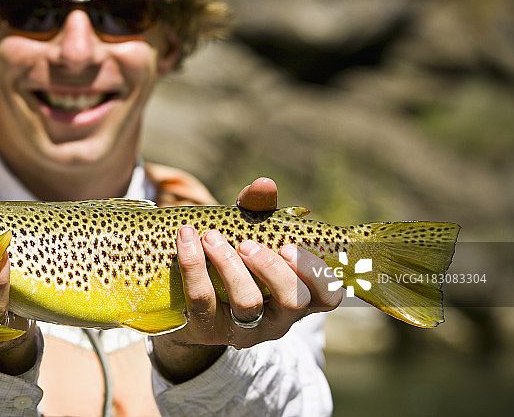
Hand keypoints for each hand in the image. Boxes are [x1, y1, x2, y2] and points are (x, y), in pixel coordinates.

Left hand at [151, 177, 342, 381]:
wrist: (186, 302)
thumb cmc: (232, 262)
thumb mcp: (250, 235)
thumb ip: (259, 210)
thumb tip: (265, 184)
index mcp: (298, 297)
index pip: (328, 297)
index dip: (317, 274)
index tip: (289, 247)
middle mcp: (277, 319)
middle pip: (293, 302)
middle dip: (273, 268)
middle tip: (247, 244)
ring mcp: (244, 329)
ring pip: (247, 302)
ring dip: (229, 265)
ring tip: (211, 238)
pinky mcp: (207, 329)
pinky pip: (201, 299)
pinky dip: (193, 264)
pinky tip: (186, 239)